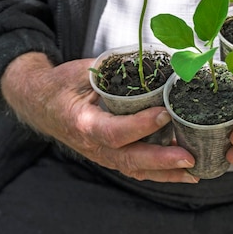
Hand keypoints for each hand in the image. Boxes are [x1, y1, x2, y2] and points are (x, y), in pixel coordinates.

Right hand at [1, 52, 197, 182]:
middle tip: (189, 158)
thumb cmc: (61, 85)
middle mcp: (93, 146)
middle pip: (130, 160)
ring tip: (194, 172)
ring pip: (135, 169)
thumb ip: (111, 70)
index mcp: (84, 123)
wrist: (39, 103)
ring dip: (166, 173)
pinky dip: (158, 172)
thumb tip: (150, 60)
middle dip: (162, 161)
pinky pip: (135, 168)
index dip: (140, 125)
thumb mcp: (81, 72)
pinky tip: (180, 172)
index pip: (114, 131)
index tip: (164, 114)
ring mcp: (101, 155)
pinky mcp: (110, 155)